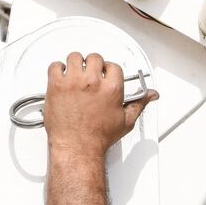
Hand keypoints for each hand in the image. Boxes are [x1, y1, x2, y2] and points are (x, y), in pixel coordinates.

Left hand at [44, 52, 158, 160]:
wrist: (77, 147)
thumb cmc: (98, 137)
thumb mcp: (125, 121)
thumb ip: (139, 104)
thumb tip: (150, 96)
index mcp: (111, 88)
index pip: (113, 66)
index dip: (108, 70)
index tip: (104, 74)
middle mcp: (93, 82)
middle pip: (94, 58)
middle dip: (92, 65)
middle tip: (89, 74)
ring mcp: (73, 82)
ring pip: (74, 57)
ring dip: (75, 64)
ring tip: (74, 74)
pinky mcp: (57, 86)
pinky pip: (55, 66)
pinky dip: (57, 69)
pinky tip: (61, 78)